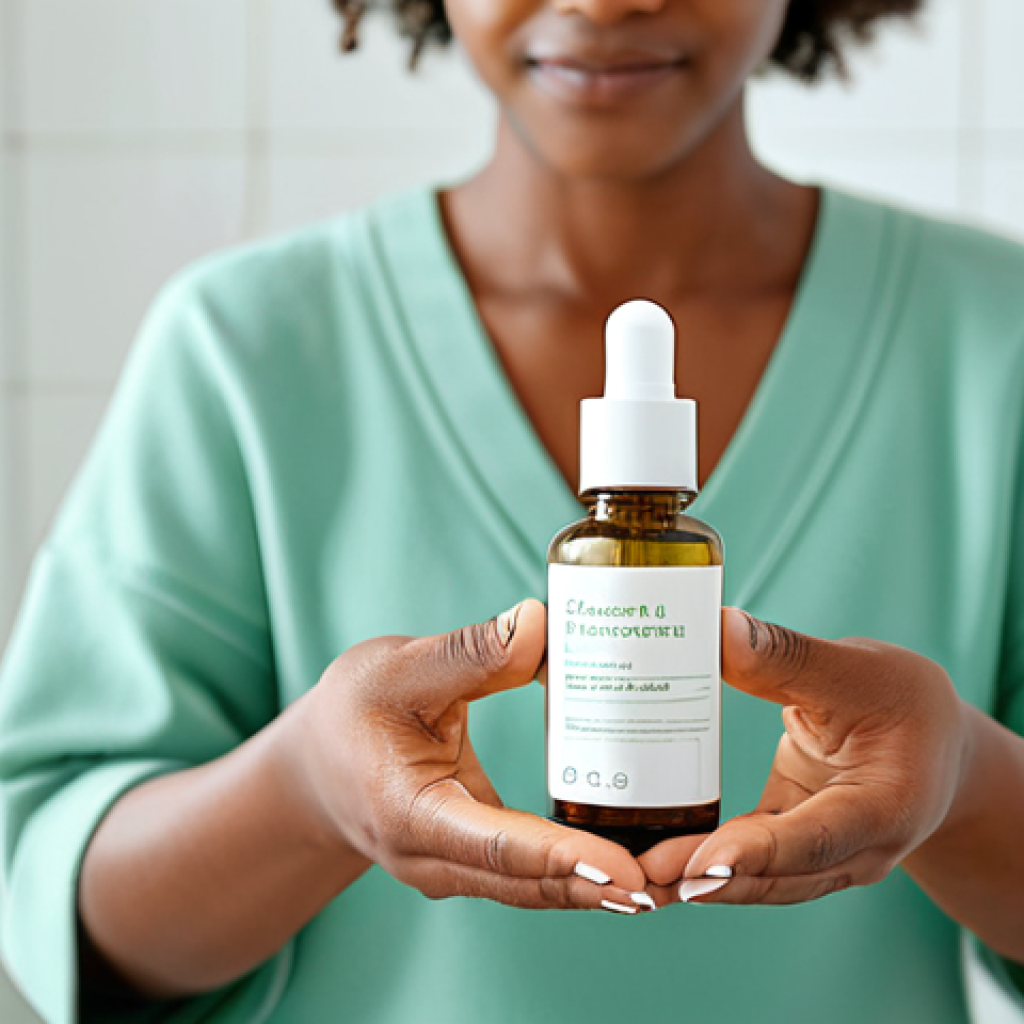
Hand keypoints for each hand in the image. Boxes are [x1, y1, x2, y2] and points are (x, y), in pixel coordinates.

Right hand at [289, 599, 646, 912]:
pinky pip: (528, 875)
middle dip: (597, 886)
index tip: (623, 868)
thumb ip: (468, 651)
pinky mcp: (470, 862)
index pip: (494, 845)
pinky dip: (574, 872)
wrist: (317, 764)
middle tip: (670, 882)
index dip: (561, 858)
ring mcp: (450, 869)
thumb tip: (538, 624)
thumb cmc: (351, 712)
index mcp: (408, 813)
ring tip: (663, 881)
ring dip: (594, 887)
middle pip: (525, 882)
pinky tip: (624, 863)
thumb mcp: (398, 667)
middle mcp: (430, 858)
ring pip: (531, 888)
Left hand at [640, 607, 969, 906]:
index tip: (703, 861)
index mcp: (886, 807)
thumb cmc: (901, 699)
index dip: (760, 852)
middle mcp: (858, 849)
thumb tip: (718, 628)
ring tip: (636, 880)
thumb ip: (786, 656)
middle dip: (710, 880)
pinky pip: (749, 860)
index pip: (819, 838)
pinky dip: (705, 863)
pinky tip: (655, 858)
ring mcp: (824, 855)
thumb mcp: (854, 669)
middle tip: (644, 878)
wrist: (931, 738)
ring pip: (759, 879)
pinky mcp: (792, 840)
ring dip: (697, 881)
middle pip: (780, 876)